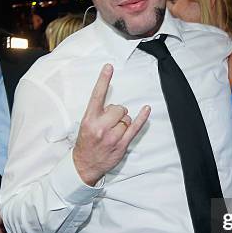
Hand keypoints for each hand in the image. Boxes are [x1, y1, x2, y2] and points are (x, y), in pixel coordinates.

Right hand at [73, 64, 150, 185]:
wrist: (84, 165)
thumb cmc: (85, 143)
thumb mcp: (85, 125)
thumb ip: (98, 113)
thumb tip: (113, 106)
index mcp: (89, 119)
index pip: (97, 96)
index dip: (103, 80)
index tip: (109, 67)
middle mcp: (101, 127)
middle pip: (118, 108)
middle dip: (117, 112)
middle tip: (110, 122)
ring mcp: (112, 136)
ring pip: (126, 118)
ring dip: (123, 122)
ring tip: (113, 132)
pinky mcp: (122, 144)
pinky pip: (135, 128)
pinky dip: (142, 118)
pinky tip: (146, 109)